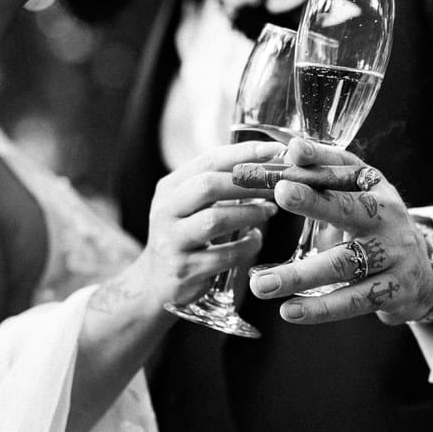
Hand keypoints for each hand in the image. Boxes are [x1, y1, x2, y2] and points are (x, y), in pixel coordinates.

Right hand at [127, 141, 283, 308]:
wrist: (157, 280)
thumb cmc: (186, 234)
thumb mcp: (192, 205)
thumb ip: (220, 184)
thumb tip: (269, 162)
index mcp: (169, 188)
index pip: (207, 161)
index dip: (243, 153)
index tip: (275, 150)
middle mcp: (165, 211)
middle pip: (208, 186)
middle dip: (248, 183)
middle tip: (276, 185)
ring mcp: (171, 242)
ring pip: (215, 220)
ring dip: (250, 213)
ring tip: (270, 210)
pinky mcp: (184, 270)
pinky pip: (225, 255)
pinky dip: (247, 246)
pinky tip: (256, 240)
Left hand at [247, 139, 432, 325]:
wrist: (423, 274)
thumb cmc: (375, 229)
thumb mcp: (358, 199)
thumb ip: (323, 180)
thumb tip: (289, 154)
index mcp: (375, 189)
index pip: (346, 168)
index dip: (320, 159)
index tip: (293, 151)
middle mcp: (388, 218)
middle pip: (349, 208)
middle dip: (314, 200)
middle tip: (280, 192)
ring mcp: (393, 256)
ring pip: (342, 264)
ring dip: (299, 275)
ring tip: (261, 284)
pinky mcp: (394, 291)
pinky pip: (353, 300)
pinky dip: (320, 308)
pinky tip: (290, 311)